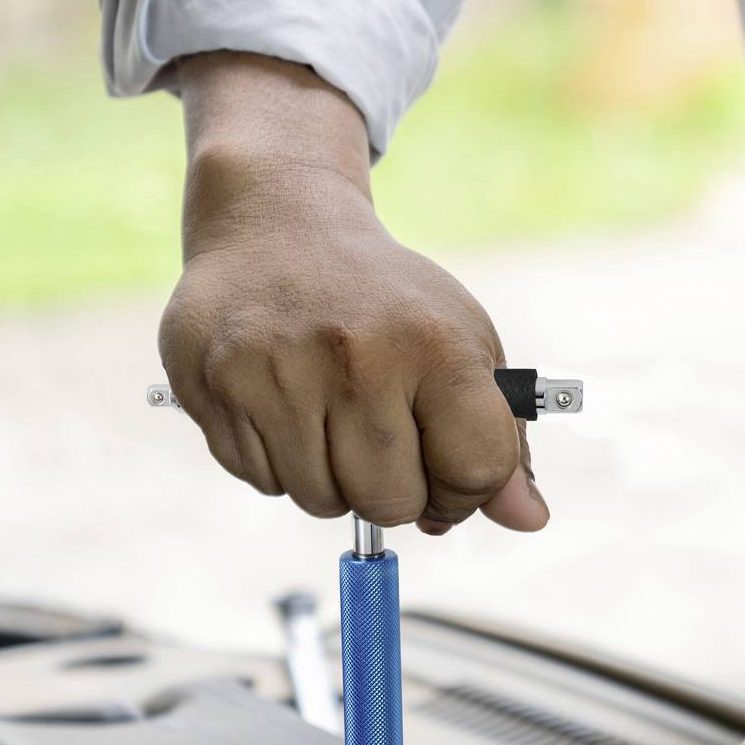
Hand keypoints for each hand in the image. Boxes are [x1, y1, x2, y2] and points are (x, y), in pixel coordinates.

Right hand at [159, 53, 546, 534]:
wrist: (278, 224)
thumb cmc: (383, 302)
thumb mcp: (459, 345)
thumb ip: (499, 439)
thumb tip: (528, 520)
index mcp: (436, 341)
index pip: (474, 473)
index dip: (467, 491)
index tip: (447, 471)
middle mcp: (356, 355)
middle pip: (392, 503)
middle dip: (394, 492)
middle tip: (381, 441)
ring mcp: (277, 371)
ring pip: (320, 501)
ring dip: (331, 480)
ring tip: (328, 416)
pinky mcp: (215, 385)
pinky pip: (260, 480)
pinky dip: (278, 462)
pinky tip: (282, 404)